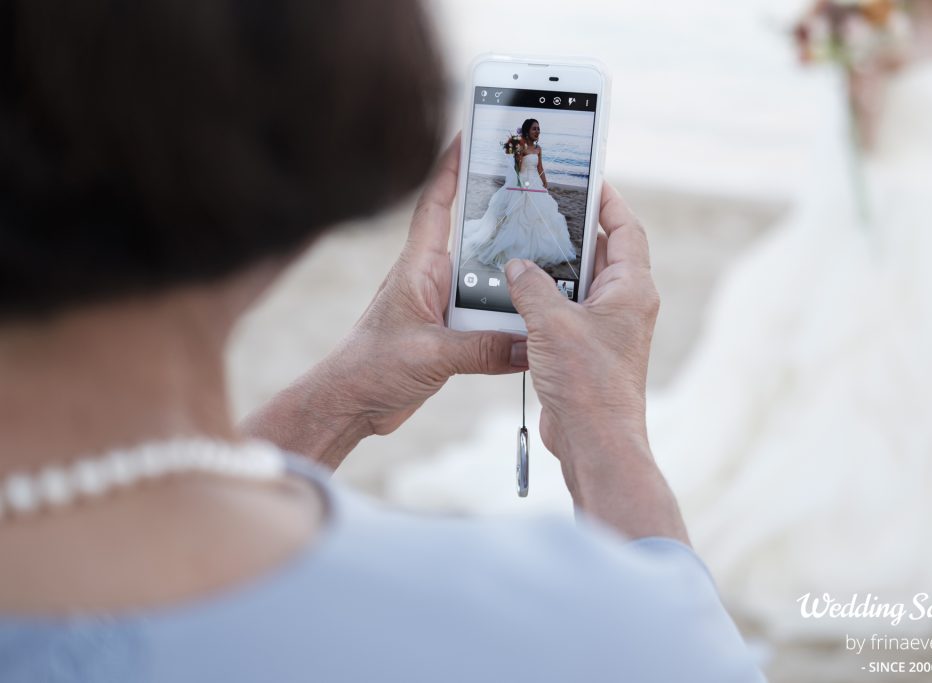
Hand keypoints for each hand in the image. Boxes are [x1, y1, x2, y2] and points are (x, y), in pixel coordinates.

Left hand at [242, 136, 525, 468]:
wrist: (352, 404)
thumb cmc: (370, 368)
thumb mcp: (430, 356)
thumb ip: (482, 350)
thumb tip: (530, 344)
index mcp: (418, 267)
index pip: (436, 203)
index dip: (452, 165)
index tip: (471, 132)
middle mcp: (431, 279)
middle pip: (472, 235)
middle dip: (501, 210)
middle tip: (536, 187)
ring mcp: (439, 305)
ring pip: (485, 278)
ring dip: (511, 270)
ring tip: (551, 254)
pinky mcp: (448, 333)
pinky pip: (486, 314)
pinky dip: (508, 313)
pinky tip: (532, 317)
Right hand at [504, 184, 686, 542]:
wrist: (596, 442)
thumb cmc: (588, 383)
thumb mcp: (553, 323)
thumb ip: (532, 285)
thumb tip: (517, 265)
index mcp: (631, 289)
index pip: (626, 229)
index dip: (608, 201)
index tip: (586, 179)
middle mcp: (625, 304)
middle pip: (602, 253)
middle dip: (572, 232)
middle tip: (541, 209)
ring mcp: (608, 329)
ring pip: (581, 284)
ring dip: (553, 269)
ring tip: (521, 245)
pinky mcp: (588, 350)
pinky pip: (567, 311)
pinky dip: (545, 299)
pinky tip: (515, 293)